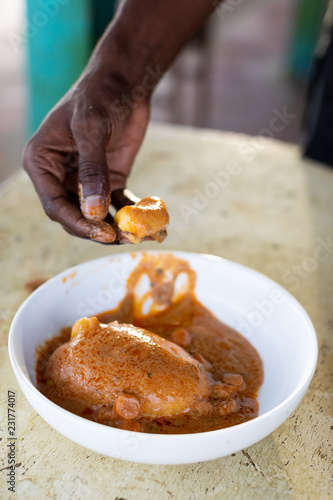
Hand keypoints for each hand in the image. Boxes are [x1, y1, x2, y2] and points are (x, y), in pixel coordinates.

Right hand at [22, 72, 149, 242]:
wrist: (125, 81)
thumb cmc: (100, 95)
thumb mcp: (92, 129)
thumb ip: (92, 170)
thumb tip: (92, 211)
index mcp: (43, 162)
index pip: (55, 205)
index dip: (78, 223)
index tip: (102, 233)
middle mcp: (60, 175)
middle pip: (77, 215)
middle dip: (100, 229)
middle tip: (126, 238)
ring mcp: (85, 180)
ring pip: (99, 214)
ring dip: (120, 227)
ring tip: (144, 234)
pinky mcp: (108, 179)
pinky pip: (118, 204)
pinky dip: (133, 214)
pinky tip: (153, 223)